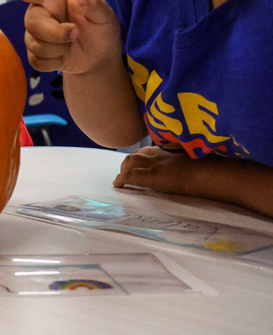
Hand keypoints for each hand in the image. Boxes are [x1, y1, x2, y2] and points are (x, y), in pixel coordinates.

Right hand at [0, 0, 121, 74]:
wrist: (99, 55)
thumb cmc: (101, 28)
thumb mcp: (106, 14)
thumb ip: (94, 3)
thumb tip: (76, 0)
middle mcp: (39, 13)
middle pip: (31, 23)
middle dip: (56, 34)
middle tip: (76, 34)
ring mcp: (34, 34)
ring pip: (35, 44)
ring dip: (59, 49)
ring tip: (72, 44)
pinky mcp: (34, 53)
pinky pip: (37, 61)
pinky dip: (55, 63)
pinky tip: (65, 57)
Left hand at [114, 146, 272, 216]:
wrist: (217, 174)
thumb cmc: (217, 168)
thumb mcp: (201, 159)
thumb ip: (189, 160)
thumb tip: (192, 167)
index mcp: (173, 150)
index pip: (150, 149)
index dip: (141, 156)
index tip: (139, 161)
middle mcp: (162, 154)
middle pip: (137, 155)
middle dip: (129, 163)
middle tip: (126, 172)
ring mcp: (156, 165)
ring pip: (130, 162)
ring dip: (123, 170)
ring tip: (121, 178)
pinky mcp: (153, 177)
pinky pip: (130, 176)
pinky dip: (121, 179)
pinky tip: (118, 185)